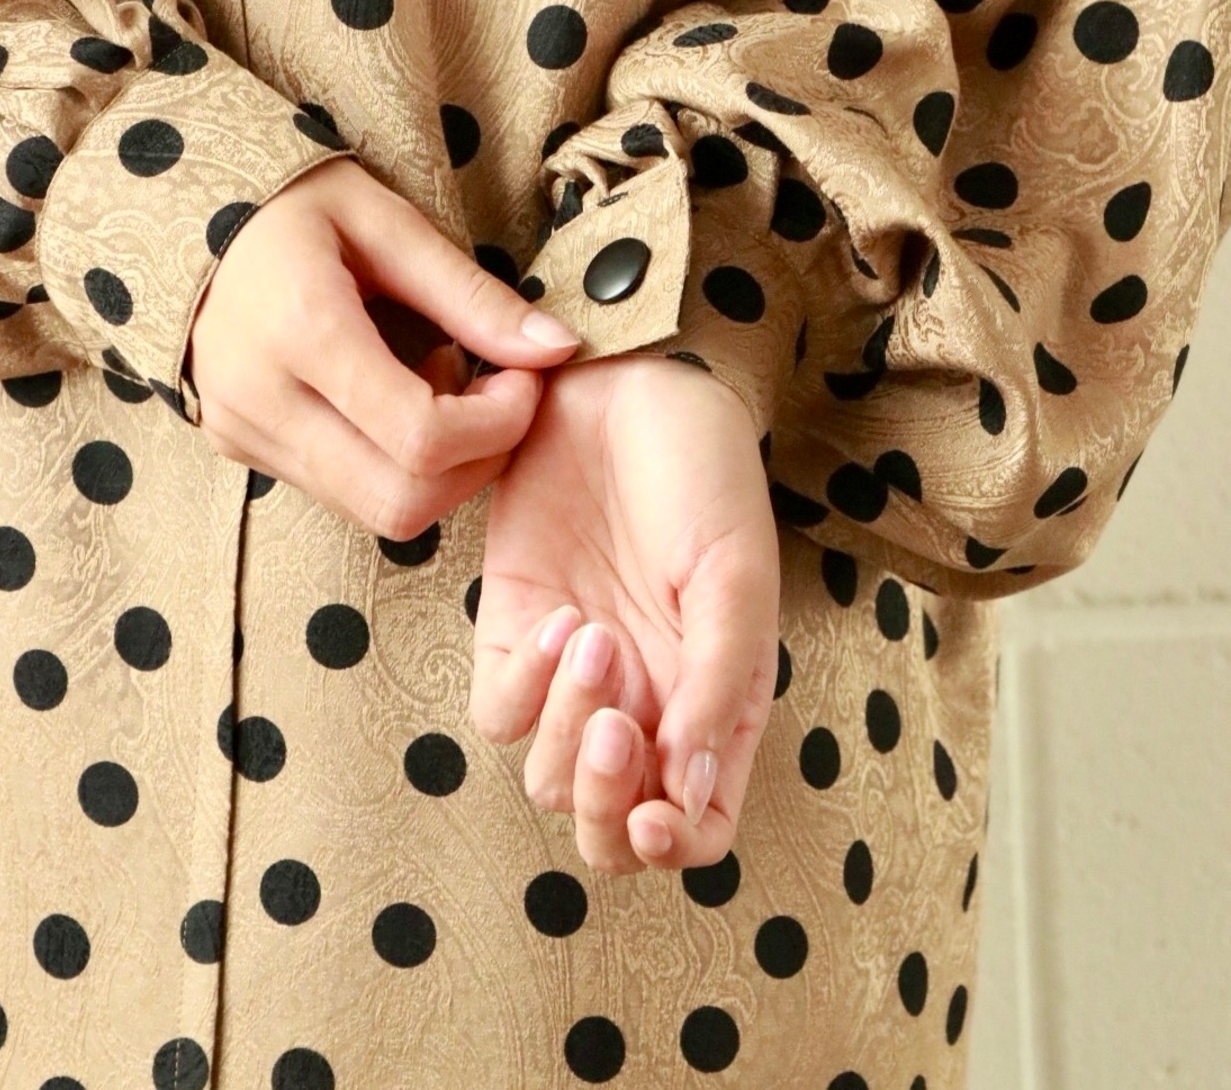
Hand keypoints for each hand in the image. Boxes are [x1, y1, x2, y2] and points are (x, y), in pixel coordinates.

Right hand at [187, 156, 580, 537]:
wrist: (179, 212)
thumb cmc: (294, 204)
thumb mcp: (389, 224)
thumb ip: (473, 296)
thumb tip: (558, 350)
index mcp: (302, 330)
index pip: (423, 437)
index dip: (500, 423)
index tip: (524, 376)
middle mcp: (263, 399)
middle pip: (403, 500)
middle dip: (479, 463)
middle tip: (497, 396)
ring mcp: (244, 433)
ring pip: (376, 512)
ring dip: (440, 469)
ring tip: (440, 387)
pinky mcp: (241, 449)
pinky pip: (342, 494)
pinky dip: (395, 466)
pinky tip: (397, 400)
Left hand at [469, 352, 779, 874]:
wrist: (628, 383)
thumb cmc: (703, 473)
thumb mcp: (734, 576)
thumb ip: (716, 687)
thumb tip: (687, 794)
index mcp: (714, 704)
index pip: (695, 827)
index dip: (672, 848)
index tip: (653, 814)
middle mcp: (644, 703)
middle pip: (603, 823)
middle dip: (600, 801)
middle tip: (611, 729)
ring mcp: (575, 672)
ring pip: (544, 775)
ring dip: (565, 729)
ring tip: (595, 635)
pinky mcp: (514, 629)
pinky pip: (497, 707)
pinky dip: (524, 684)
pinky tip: (563, 617)